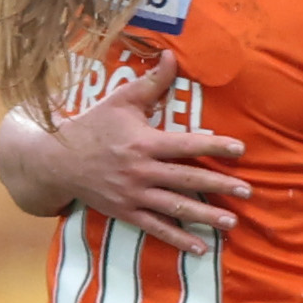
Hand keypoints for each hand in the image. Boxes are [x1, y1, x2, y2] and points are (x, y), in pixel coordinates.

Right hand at [32, 52, 246, 253]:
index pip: (186, 144)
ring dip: (205, 216)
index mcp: (143, 142)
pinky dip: (178, 239)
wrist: (56, 160)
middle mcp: (141, 171)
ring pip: (176, 207)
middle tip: (247, 191)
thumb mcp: (120, 101)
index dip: (214, 146)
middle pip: (187, 179)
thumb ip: (151, 83)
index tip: (240, 150)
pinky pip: (156, 227)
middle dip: (219, 185)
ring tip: (232, 222)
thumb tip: (171, 55)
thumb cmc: (93, 126)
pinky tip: (201, 248)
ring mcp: (133, 195)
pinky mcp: (126, 212)